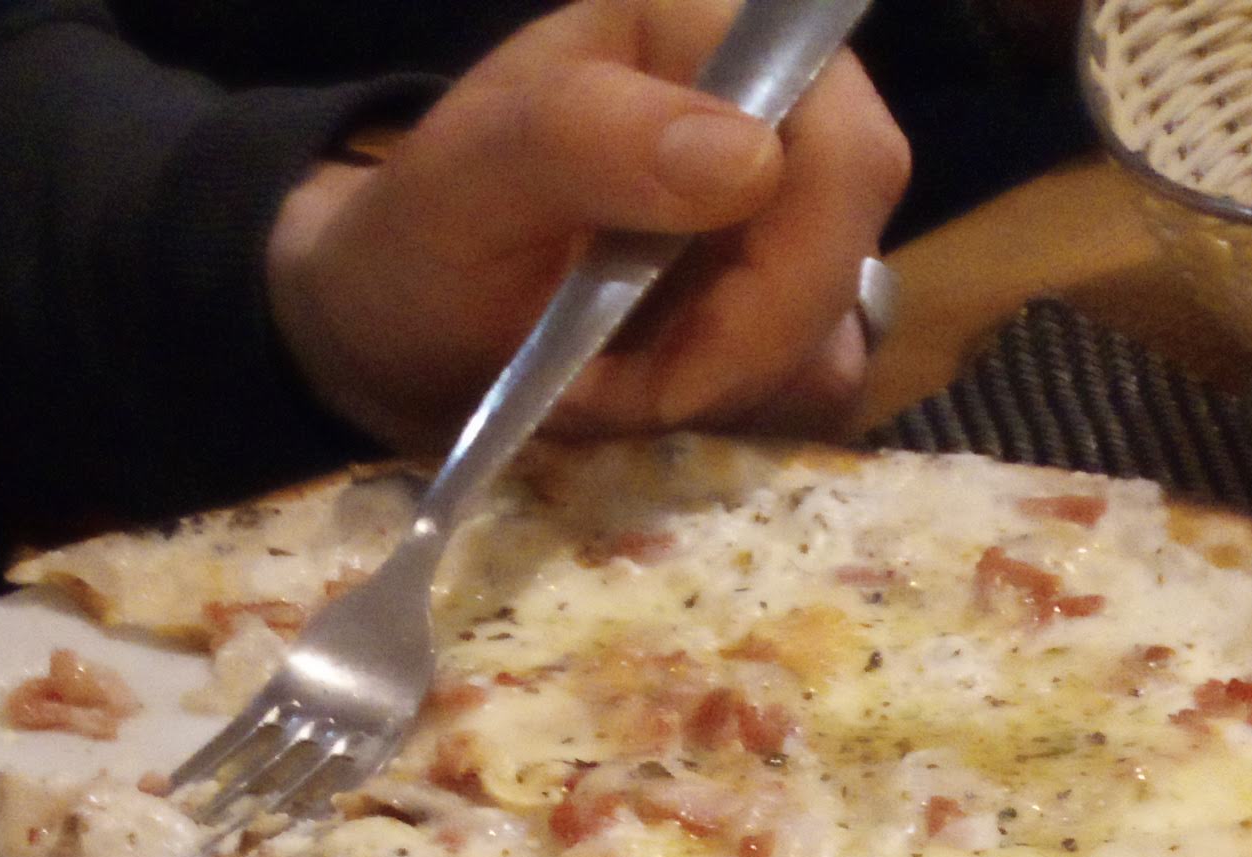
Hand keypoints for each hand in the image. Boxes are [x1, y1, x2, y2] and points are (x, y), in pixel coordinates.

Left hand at [264, 0, 911, 458]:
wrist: (402, 333)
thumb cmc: (422, 238)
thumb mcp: (467, 178)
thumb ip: (587, 138)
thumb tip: (751, 160)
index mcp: (715, 38)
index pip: (846, 150)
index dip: (782, 274)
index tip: (660, 360)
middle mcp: (780, 120)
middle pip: (849, 259)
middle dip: (728, 359)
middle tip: (600, 390)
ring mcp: (789, 229)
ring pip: (831, 348)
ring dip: (708, 400)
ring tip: (593, 386)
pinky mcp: (783, 322)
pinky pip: (803, 400)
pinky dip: (713, 424)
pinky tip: (628, 402)